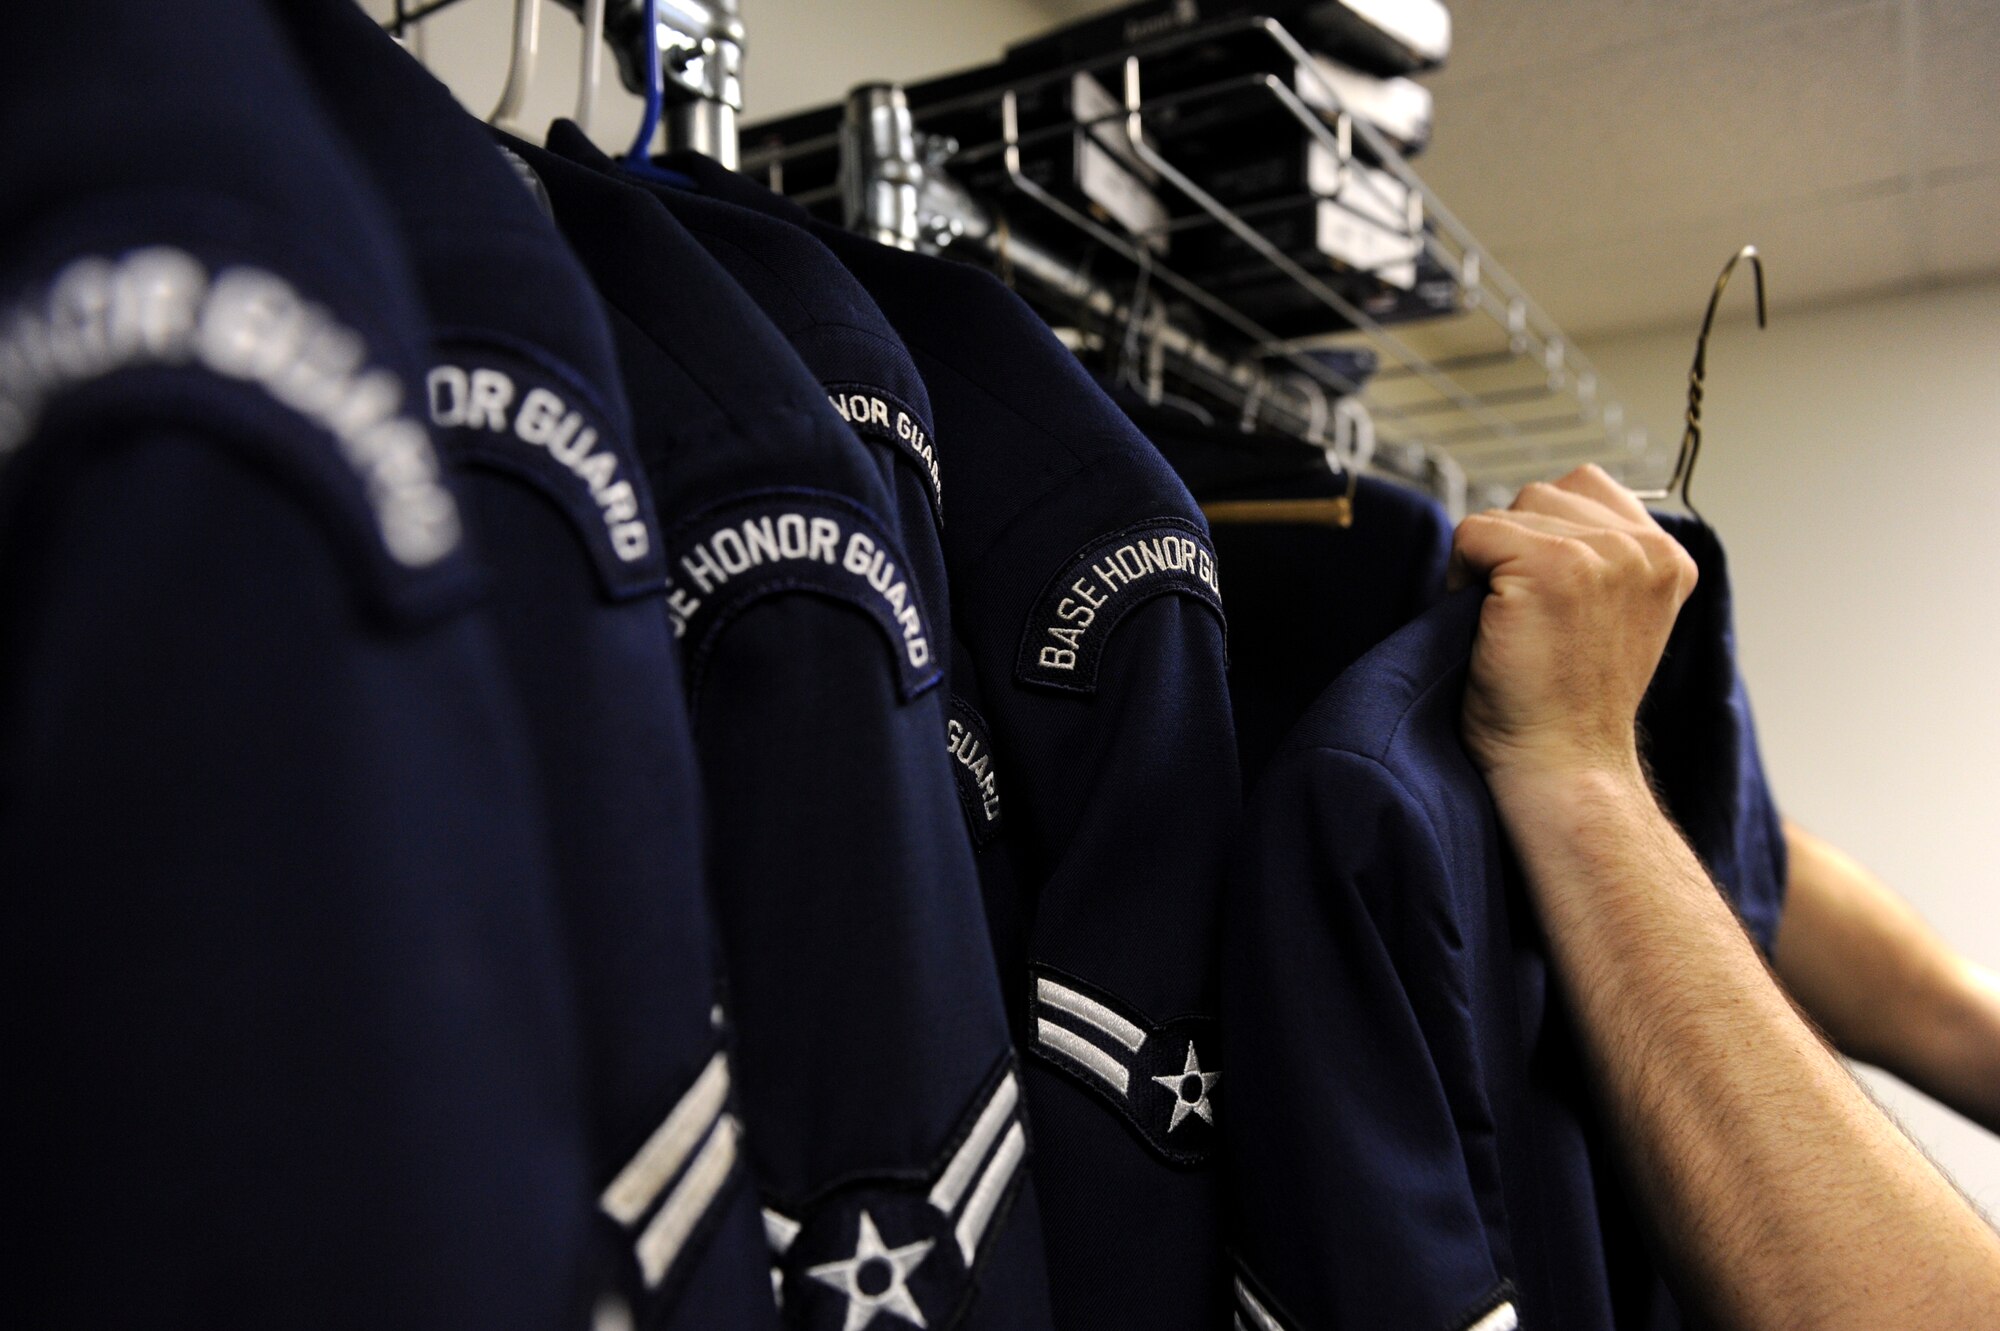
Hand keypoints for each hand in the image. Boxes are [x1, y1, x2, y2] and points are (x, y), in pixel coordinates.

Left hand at [1449, 466, 1697, 795]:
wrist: (1562, 763)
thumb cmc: (1566, 701)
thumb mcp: (1608, 612)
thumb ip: (1597, 556)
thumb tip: (1535, 512)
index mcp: (1666, 557)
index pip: (1585, 489)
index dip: (1544, 535)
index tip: (1547, 601)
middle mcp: (1645, 549)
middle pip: (1540, 496)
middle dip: (1512, 548)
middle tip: (1523, 620)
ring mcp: (1602, 554)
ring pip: (1505, 513)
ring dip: (1487, 563)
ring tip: (1509, 625)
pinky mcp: (1553, 566)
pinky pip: (1471, 534)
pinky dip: (1460, 576)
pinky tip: (1488, 625)